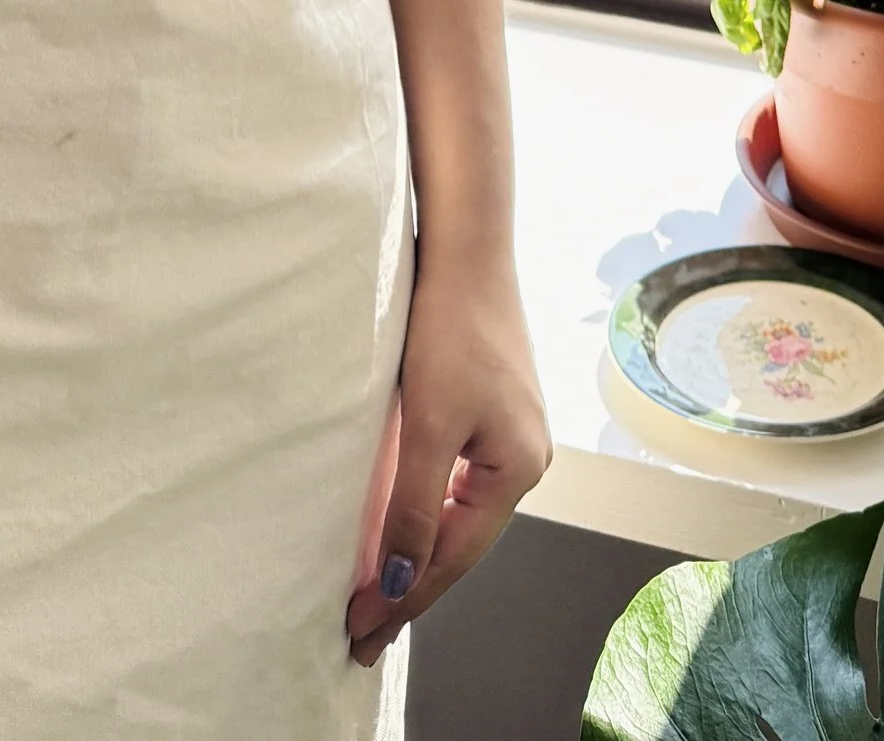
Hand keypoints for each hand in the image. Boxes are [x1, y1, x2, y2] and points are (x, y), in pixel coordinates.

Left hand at [346, 251, 549, 667]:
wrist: (467, 249)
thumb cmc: (452, 326)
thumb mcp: (428, 424)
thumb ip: (414, 507)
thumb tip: (397, 579)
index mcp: (518, 468)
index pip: (454, 557)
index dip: (404, 599)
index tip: (360, 634)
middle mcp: (524, 457)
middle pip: (461, 542)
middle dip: (410, 586)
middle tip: (360, 631)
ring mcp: (510, 434)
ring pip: (458, 515)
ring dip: (417, 552)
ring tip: (374, 594)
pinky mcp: (491, 410)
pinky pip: (456, 482)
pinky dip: (425, 513)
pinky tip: (401, 527)